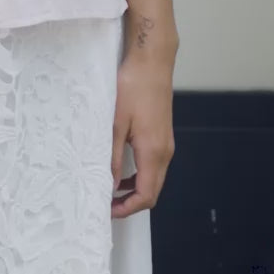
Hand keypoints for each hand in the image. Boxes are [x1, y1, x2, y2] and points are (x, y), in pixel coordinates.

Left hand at [111, 50, 173, 218]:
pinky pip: (155, 165)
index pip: (146, 195)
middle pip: (152, 191)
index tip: (108, 211)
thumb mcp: (116, 124)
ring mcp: (166, 144)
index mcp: (153, 152)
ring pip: (154, 179)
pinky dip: (140, 174)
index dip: (128, 209)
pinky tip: (123, 168)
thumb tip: (110, 185)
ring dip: (135, 189)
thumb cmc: (133, 88)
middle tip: (107, 204)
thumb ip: (113, 157)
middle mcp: (165, 152)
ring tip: (111, 189)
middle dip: (131, 203)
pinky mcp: (163, 135)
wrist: (152, 62)